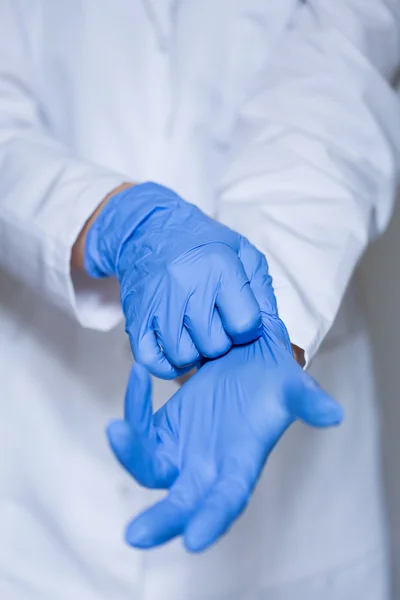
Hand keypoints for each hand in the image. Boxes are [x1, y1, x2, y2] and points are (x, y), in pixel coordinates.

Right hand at [84, 182, 277, 378]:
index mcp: (219, 267)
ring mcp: (157, 304)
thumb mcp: (242, 253)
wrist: (148, 229)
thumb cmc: (201, 244)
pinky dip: (168, 363)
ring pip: (184, 356)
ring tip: (195, 334)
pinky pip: (153, 361)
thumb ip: (261, 290)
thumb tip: (271, 330)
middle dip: (220, 342)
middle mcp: (187, 286)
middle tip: (215, 325)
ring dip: (194, 353)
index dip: (247, 330)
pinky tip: (176, 347)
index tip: (238, 320)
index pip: (245, 325)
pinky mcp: (135, 318)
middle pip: (215, 346)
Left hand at [107, 317, 342, 552]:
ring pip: (149, 467)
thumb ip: (307, 400)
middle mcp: (207, 465)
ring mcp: (181, 447)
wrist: (246, 357)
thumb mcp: (290, 386)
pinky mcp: (163, 426)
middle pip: (180, 502)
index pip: (227, 499)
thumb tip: (335, 414)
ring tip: (117, 429)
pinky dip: (134, 408)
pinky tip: (137, 374)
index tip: (193, 540)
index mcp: (240, 463)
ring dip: (130, 454)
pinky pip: (139, 427)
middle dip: (161, 521)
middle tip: (136, 536)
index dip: (213, 519)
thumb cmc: (272, 380)